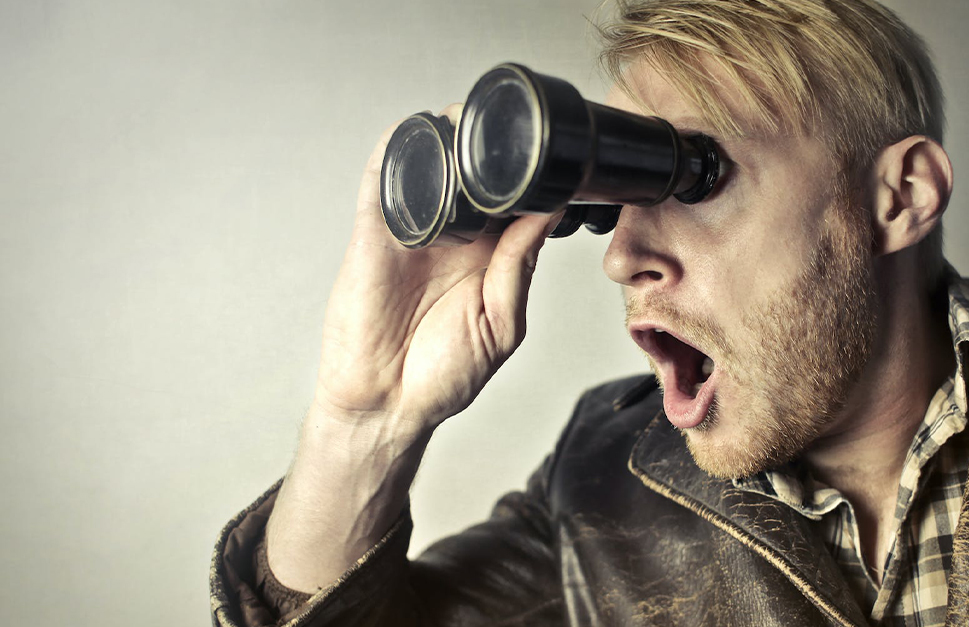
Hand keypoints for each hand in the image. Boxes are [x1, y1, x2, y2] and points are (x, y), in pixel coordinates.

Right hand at [313, 105, 557, 428]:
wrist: (387, 404)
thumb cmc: (444, 375)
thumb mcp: (501, 323)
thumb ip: (519, 265)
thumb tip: (549, 211)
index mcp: (490, 256)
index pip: (515, 200)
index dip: (532, 173)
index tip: (556, 152)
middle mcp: (454, 237)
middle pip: (474, 173)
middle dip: (491, 144)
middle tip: (513, 126)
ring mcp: (414, 231)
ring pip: (431, 166)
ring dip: (447, 137)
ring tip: (469, 119)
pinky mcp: (374, 234)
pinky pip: (383, 180)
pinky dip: (398, 151)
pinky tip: (420, 136)